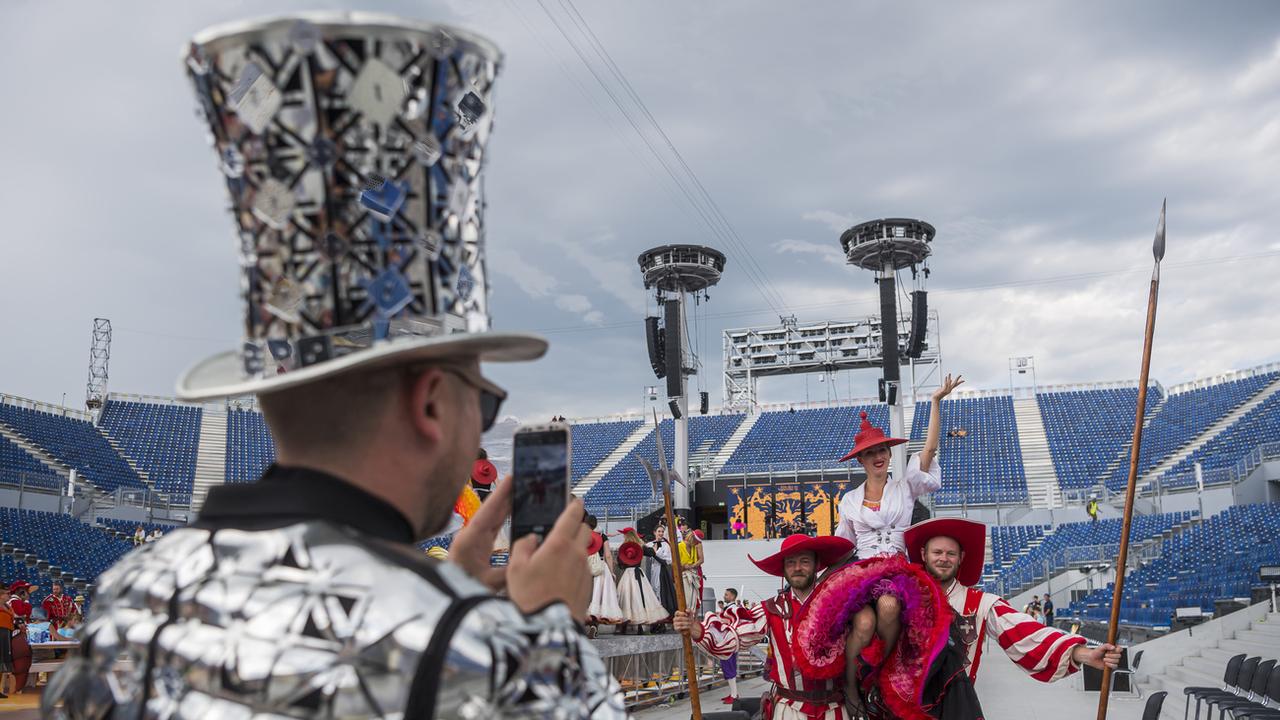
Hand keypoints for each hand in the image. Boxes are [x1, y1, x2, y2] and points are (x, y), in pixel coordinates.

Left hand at [447, 475, 513, 591]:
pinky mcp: (478, 545)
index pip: (488, 512)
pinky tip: (515, 510)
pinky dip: (504, 517)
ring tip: (522, 490)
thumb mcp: (490, 582)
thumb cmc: (464, 589)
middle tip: (523, 479)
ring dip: (507, 505)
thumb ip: (510, 570)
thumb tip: (529, 557)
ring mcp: (474, 539)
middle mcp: (471, 535)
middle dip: (506, 495)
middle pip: (491, 510)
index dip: (500, 495)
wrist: (449, 600)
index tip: (512, 478)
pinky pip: (494, 526)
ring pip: (493, 517)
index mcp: (470, 540)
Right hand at [506, 496, 592, 622]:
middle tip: (563, 527)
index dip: (574, 504)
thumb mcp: (515, 568)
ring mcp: (585, 570)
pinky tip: (560, 577)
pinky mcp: (588, 586)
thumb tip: (531, 539)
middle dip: (576, 524)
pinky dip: (575, 567)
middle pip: (584, 528)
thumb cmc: (530, 599)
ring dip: (575, 547)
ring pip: (584, 549)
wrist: (548, 629)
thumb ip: (523, 546)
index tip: (575, 500)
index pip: (573, 514)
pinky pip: (584, 568)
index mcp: (559, 544)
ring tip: (557, 557)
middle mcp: (577, 554)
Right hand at [672, 609, 702, 640]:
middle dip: (686, 619)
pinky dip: (685, 627)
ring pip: (680, 623)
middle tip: (690, 620)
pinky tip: (688, 627)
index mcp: (677, 615)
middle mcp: (675, 619)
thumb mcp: (691, 614)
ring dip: (686, 623)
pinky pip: (680, 627)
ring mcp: (675, 624)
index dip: (682, 613)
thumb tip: (686, 610)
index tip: (687, 615)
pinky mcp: (676, 628)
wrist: (691, 628)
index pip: (677, 612)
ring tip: (690, 623)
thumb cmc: (689, 620)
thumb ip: (689, 611)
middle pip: (679, 618)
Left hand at [932, 373, 964, 401]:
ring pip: (949, 383)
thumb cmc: (939, 393)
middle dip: (957, 379)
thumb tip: (951, 380)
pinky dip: (945, 380)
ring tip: (949, 373)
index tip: (964, 380)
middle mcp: (949, 390)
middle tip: (960, 375)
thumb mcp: (944, 388)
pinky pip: (945, 384)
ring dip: (949, 377)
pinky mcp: (943, 390)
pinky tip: (946, 377)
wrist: (936, 398)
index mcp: (950, 389)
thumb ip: (947, 384)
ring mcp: (947, 390)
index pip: (956, 385)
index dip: (959, 382)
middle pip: (955, 383)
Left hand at [1073, 643, 1121, 670]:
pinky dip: (1110, 664)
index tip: (1113, 650)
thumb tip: (1113, 647)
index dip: (1118, 650)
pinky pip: (1115, 666)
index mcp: (1113, 649)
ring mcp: (1113, 660)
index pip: (1120, 649)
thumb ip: (1107, 645)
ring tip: (1104, 659)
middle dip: (1111, 655)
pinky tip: (1106, 663)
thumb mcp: (1101, 647)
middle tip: (1105, 654)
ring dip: (1109, 660)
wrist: (1092, 659)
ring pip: (1117, 661)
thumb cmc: (1096, 652)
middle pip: (1119, 655)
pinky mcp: (1112, 665)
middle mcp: (1114, 655)